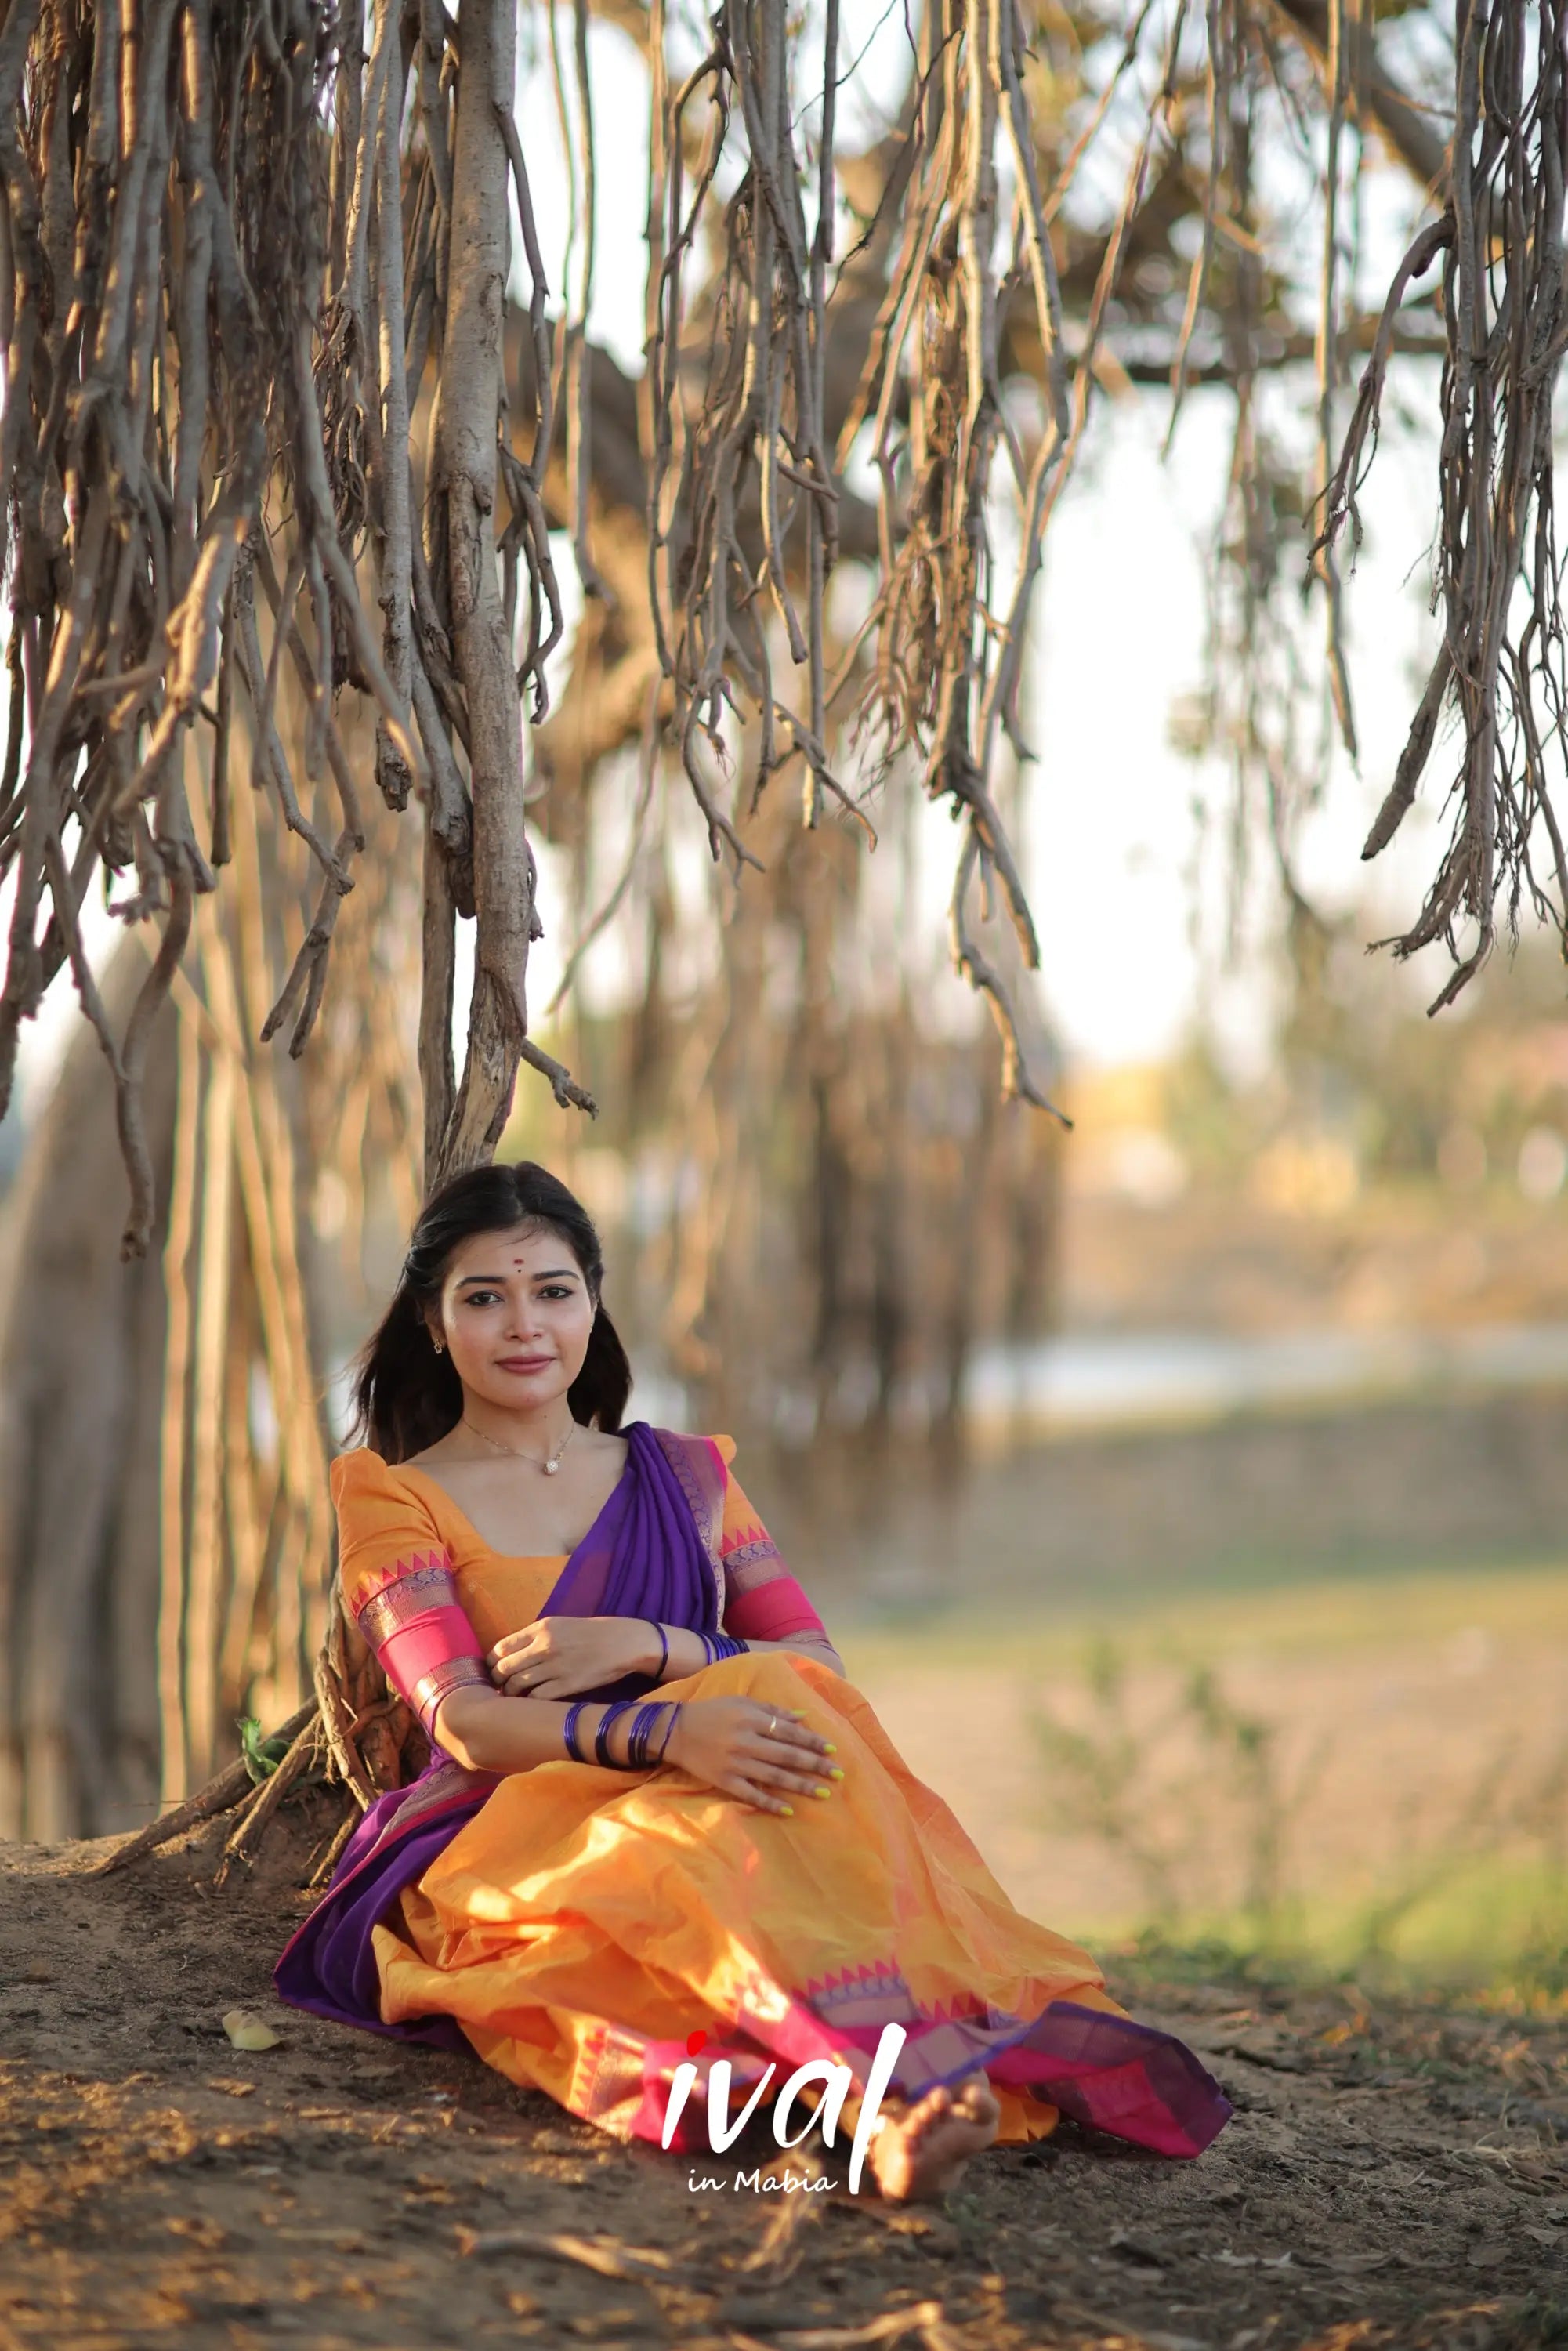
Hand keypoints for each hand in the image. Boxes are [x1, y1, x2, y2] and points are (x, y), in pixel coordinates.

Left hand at [488, 1615, 657, 1698]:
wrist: (624, 1642)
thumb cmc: (592, 1634)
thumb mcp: (560, 1625)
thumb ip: (536, 1638)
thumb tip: (511, 1657)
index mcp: (541, 1628)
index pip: (501, 1648)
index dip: (492, 1663)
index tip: (494, 1672)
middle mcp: (544, 1645)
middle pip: (504, 1668)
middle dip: (497, 1682)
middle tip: (500, 1689)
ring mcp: (555, 1666)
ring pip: (517, 1684)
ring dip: (511, 1694)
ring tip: (513, 1698)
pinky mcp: (568, 1684)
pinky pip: (536, 1697)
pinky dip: (529, 1702)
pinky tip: (532, 1703)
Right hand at [664, 1697, 837, 1815]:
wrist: (676, 1732)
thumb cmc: (714, 1713)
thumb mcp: (742, 1703)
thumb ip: (772, 1710)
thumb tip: (802, 1717)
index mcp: (751, 1719)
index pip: (789, 1732)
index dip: (811, 1740)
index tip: (831, 1749)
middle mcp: (746, 1742)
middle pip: (786, 1755)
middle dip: (814, 1764)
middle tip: (837, 1773)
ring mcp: (735, 1764)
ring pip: (774, 1776)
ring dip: (800, 1785)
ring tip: (822, 1792)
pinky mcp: (725, 1781)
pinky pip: (751, 1794)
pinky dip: (769, 1803)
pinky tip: (788, 1810)